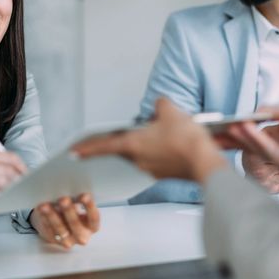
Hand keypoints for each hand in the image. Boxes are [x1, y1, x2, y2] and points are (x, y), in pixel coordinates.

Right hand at [0, 147, 26, 216]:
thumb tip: (20, 171)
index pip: (9, 157)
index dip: (22, 167)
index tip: (28, 175)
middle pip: (7, 171)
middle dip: (19, 180)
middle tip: (25, 187)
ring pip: (1, 184)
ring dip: (12, 190)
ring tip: (15, 194)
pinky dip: (1, 199)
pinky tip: (3, 201)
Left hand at [30, 194, 100, 249]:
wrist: (58, 224)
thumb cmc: (72, 211)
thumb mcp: (78, 207)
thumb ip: (77, 201)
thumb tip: (70, 191)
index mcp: (92, 227)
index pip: (93, 218)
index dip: (90, 207)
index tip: (84, 195)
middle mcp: (82, 236)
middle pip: (76, 224)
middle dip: (69, 211)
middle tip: (63, 200)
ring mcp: (68, 241)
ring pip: (60, 228)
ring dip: (52, 216)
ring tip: (46, 205)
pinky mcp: (54, 240)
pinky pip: (48, 229)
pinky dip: (44, 219)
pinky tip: (41, 210)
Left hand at [72, 98, 227, 183]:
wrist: (205, 163)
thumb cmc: (187, 141)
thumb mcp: (171, 111)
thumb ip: (160, 104)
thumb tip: (160, 105)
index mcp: (132, 145)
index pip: (103, 145)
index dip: (87, 147)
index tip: (73, 152)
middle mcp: (137, 160)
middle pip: (123, 148)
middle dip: (124, 139)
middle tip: (123, 133)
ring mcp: (151, 169)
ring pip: (140, 154)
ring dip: (143, 144)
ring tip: (158, 132)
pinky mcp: (164, 174)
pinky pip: (154, 159)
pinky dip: (157, 150)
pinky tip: (170, 141)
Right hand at [225, 107, 278, 196]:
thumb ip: (267, 112)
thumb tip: (250, 114)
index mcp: (276, 136)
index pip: (250, 134)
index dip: (234, 131)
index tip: (220, 127)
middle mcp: (275, 147)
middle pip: (247, 143)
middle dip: (230, 138)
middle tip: (214, 133)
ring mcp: (277, 156)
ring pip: (253, 145)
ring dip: (239, 135)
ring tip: (228, 125)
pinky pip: (264, 147)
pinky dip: (253, 137)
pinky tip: (244, 127)